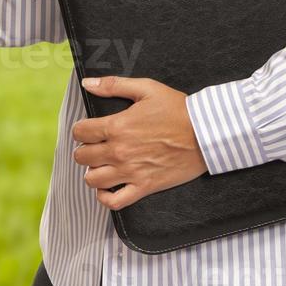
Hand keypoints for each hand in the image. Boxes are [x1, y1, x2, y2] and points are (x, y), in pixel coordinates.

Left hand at [71, 76, 209, 211]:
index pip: (80, 132)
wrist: (205, 133)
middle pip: (82, 157)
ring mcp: (131, 172)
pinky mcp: (145, 187)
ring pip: (92, 180)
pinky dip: (105, 197)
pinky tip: (108, 187)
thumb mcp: (146, 88)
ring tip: (102, 165)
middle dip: (85, 150)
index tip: (89, 129)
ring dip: (93, 172)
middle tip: (96, 146)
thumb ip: (113, 85)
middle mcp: (119, 151)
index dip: (81, 129)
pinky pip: (114, 202)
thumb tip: (87, 83)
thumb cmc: (177, 109)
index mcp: (117, 126)